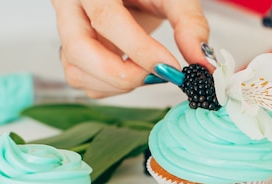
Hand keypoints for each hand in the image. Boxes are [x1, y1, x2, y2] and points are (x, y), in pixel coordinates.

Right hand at [52, 0, 209, 97]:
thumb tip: (203, 63)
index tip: (170, 67)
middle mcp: (70, 7)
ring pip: (77, 72)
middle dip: (121, 74)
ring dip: (117, 84)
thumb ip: (190, 23)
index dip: (139, 49)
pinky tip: (134, 72)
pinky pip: (83, 82)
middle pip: (79, 51)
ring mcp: (67, 32)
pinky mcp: (72, 52)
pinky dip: (111, 88)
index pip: (106, 19)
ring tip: (148, 71)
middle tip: (157, 75)